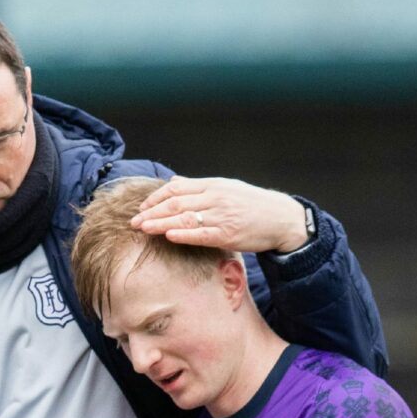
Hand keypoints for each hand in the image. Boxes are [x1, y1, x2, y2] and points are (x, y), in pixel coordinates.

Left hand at [131, 176, 308, 252]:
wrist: (281, 218)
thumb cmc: (252, 204)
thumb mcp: (226, 187)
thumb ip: (198, 186)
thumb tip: (174, 181)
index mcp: (212, 185)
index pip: (176, 188)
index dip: (155, 198)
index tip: (142, 207)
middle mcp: (214, 197)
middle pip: (175, 203)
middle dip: (152, 212)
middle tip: (134, 221)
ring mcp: (221, 215)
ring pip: (184, 218)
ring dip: (161, 223)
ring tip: (143, 228)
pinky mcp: (228, 234)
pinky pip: (201, 234)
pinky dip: (183, 234)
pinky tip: (169, 236)